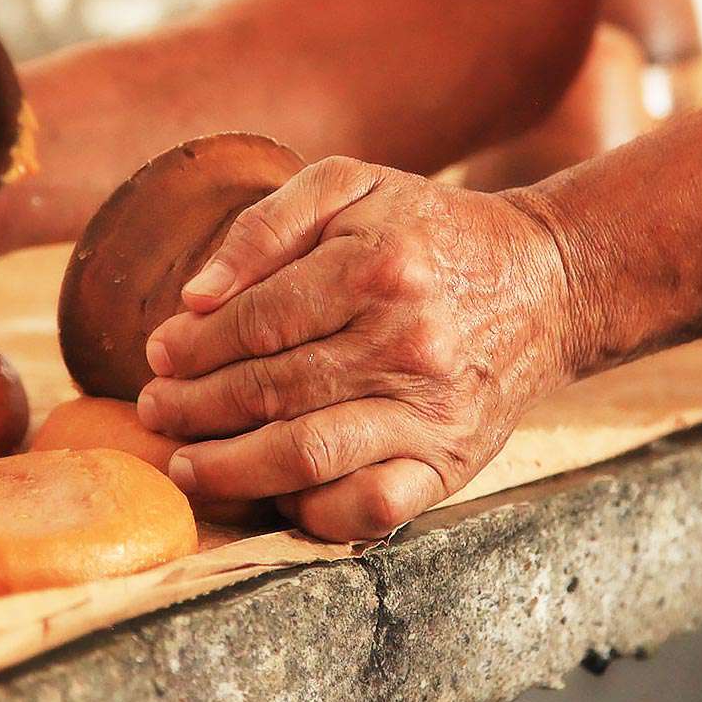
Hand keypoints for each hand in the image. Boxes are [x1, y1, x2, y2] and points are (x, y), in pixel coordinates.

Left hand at [138, 156, 580, 541]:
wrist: (546, 282)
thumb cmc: (428, 230)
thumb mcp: (352, 187)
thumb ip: (267, 224)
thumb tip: (196, 296)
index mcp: (379, 265)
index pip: (258, 320)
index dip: (195, 345)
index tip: (159, 354)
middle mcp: (409, 341)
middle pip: (271, 389)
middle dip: (195, 406)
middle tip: (155, 410)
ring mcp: (432, 409)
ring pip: (308, 455)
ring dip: (231, 468)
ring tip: (185, 465)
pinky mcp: (452, 462)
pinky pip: (370, 508)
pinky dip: (312, 514)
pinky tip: (271, 500)